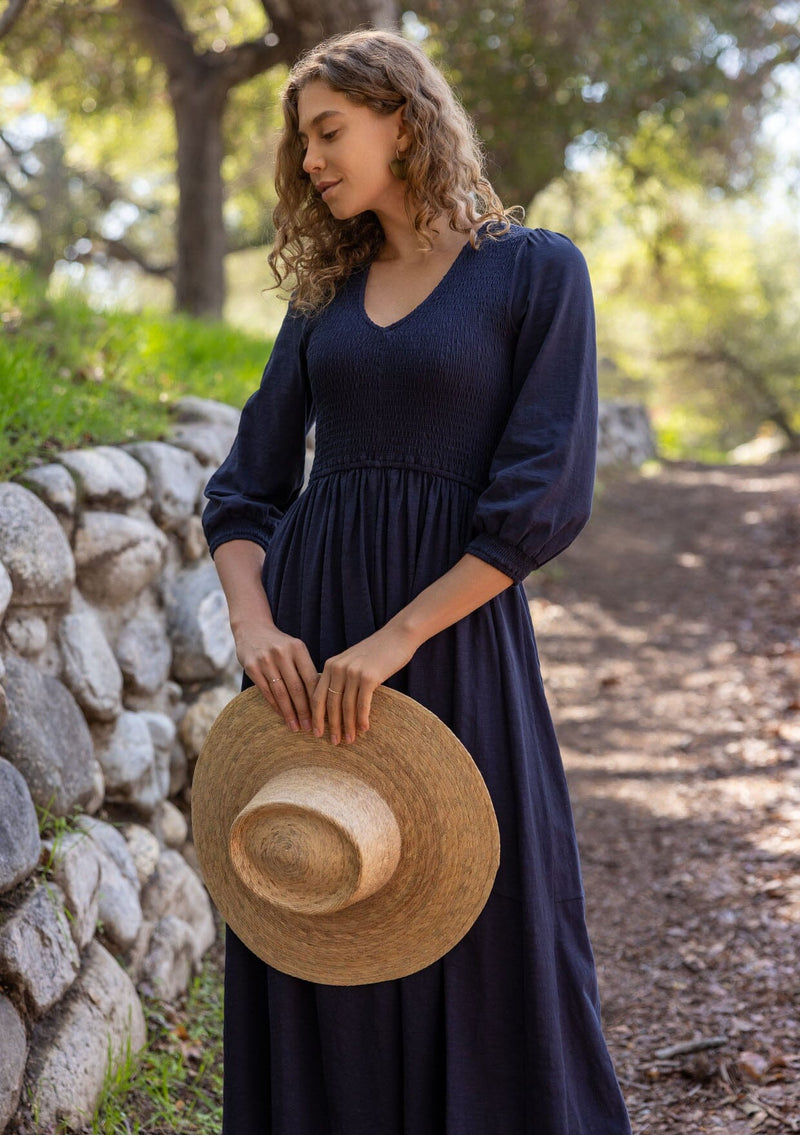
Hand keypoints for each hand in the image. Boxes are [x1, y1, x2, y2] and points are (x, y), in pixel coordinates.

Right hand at [233, 620, 318, 732]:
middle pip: (296, 688)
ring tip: (296, 727)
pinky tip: (282, 716)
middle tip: (311, 728)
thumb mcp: (295, 649)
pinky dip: (275, 706)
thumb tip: (322, 697)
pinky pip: (266, 692)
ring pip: (281, 693)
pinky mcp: (251, 667)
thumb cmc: (280, 644)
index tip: (323, 716)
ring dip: (289, 713)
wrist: (252, 629)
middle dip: (305, 711)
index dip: (318, 699)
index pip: (311, 678)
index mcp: (298, 648)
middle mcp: (282, 653)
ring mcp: (265, 660)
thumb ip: (305, 668)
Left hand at [311, 625, 417, 744]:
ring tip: (349, 740)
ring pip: (346, 707)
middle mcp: (338, 668)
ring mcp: (353, 672)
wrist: (397, 636)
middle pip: (330, 704)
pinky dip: (362, 719)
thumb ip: (341, 678)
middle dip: (331, 726)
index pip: (317, 696)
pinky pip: (362, 704)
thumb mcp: (352, 662)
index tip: (316, 733)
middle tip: (334, 742)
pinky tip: (364, 729)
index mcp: (330, 665)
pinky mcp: (369, 677)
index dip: (316, 717)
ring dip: (348, 726)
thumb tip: (335, 707)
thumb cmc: (376, 652)